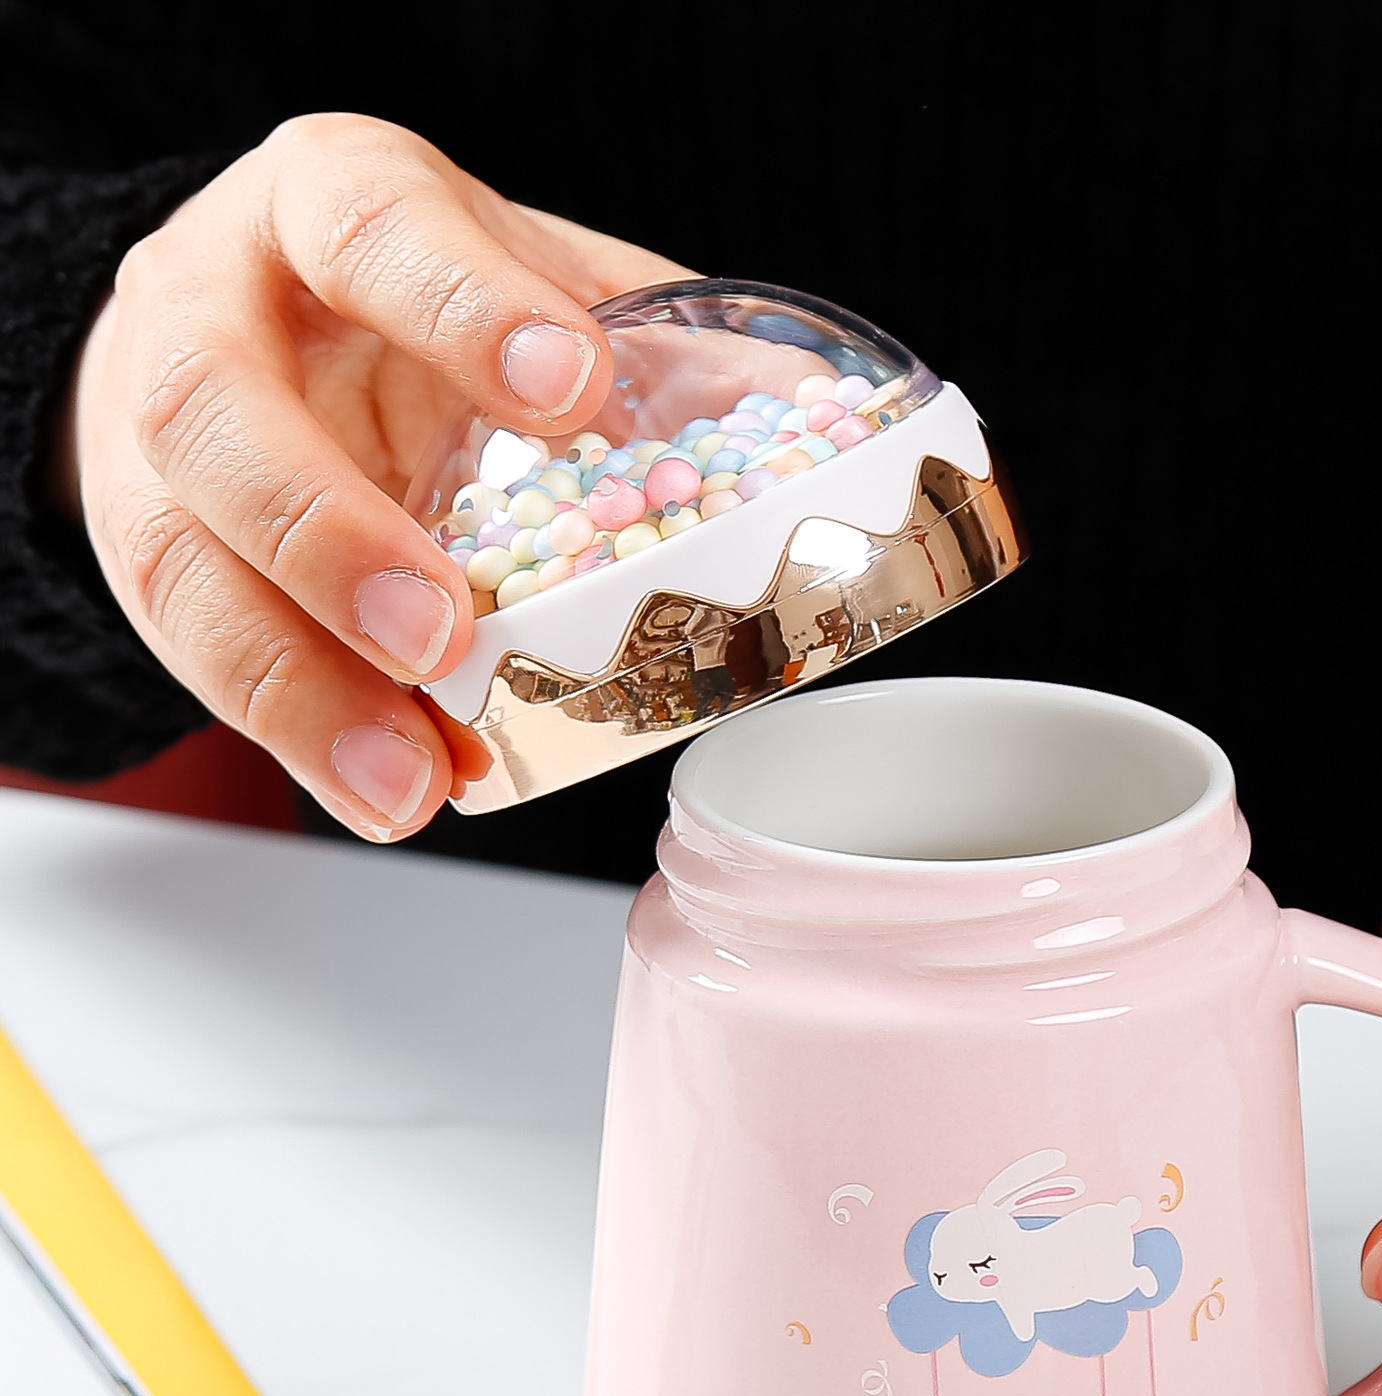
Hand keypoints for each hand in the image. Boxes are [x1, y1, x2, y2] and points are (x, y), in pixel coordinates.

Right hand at [69, 114, 687, 839]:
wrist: (256, 320)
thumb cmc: (411, 305)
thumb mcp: (521, 279)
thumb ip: (639, 336)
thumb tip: (817, 429)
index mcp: (323, 203)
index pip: (370, 228)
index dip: (461, 305)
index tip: (571, 386)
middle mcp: (209, 311)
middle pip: (216, 409)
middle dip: (330, 532)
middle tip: (443, 632)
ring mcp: (152, 444)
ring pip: (184, 560)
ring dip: (302, 683)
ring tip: (409, 773)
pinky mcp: (149, 554)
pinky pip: (198, 655)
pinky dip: (301, 737)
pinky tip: (385, 792)